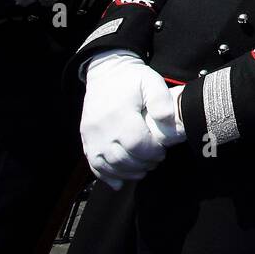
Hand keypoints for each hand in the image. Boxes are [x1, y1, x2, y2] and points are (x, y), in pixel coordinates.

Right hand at [81, 50, 179, 189]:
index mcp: (120, 114)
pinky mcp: (86, 139)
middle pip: (122, 159)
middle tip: (155, 161)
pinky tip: (120, 181)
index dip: (152, 153)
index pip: (137, 144)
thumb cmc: (132, 79)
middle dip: (143, 164)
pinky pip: (93, 164)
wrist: (105, 72)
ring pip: (108, 165)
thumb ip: (161, 101)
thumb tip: (168, 122)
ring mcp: (91, 135)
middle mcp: (102, 128)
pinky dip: (107, 176)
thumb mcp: (151, 81)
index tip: (161, 151)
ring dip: (128, 173)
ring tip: (143, 169)